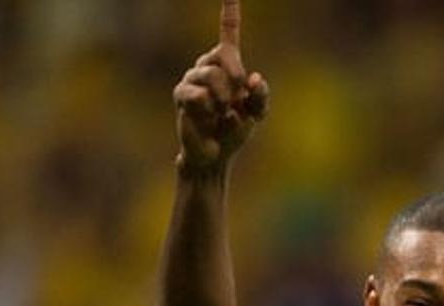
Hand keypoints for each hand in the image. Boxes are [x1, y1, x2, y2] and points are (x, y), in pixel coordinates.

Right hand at [174, 0, 269, 173]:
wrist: (216, 154)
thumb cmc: (234, 130)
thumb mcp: (256, 114)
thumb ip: (261, 96)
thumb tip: (254, 77)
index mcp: (227, 66)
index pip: (228, 32)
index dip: (229, 11)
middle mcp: (206, 65)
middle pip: (226, 56)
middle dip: (237, 80)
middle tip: (234, 101)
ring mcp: (192, 78)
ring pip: (214, 76)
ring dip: (224, 100)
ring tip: (219, 113)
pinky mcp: (182, 94)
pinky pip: (201, 94)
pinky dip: (211, 110)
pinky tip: (208, 118)